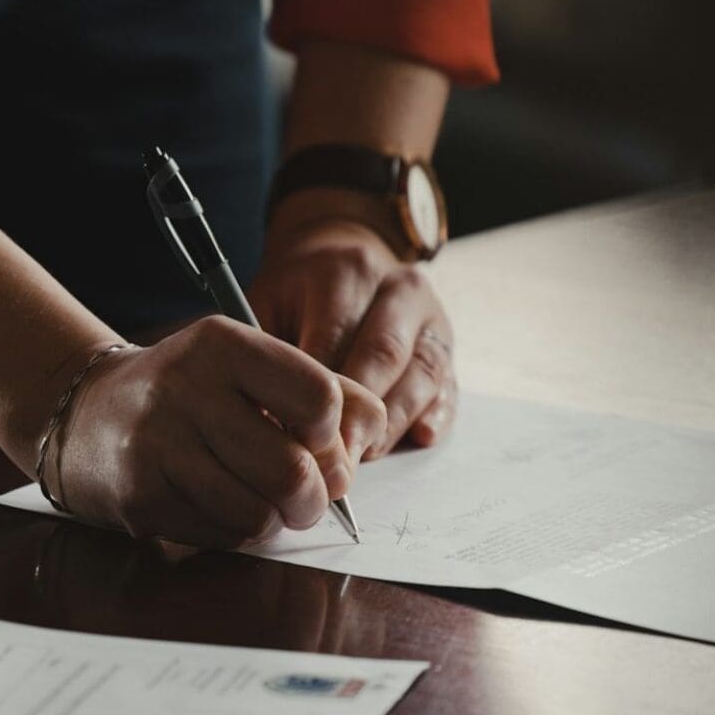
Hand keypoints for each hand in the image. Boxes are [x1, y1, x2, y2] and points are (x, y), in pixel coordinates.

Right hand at [49, 318, 387, 547]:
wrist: (87, 414)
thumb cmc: (190, 393)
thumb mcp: (250, 367)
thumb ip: (323, 390)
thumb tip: (369, 440)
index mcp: (223, 345)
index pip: (320, 399)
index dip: (333, 436)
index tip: (317, 441)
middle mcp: (186, 388)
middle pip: (294, 471)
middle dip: (314, 499)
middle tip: (305, 497)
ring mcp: (157, 445)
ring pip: (259, 515)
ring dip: (273, 521)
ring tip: (259, 500)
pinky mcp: (140, 496)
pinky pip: (221, 537)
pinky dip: (234, 533)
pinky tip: (216, 506)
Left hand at [250, 205, 457, 454]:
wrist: (343, 254)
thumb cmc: (296, 294)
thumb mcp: (269, 303)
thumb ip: (267, 354)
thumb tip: (265, 419)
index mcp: (347, 272)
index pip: (335, 337)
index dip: (317, 393)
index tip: (297, 437)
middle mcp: (398, 288)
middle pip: (384, 355)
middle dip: (359, 414)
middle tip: (334, 459)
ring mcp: (430, 316)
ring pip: (421, 373)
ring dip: (394, 422)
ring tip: (365, 456)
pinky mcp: (447, 345)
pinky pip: (449, 384)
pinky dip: (437, 414)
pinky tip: (420, 437)